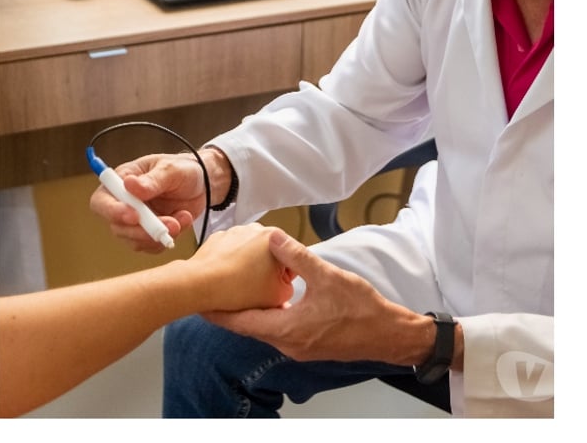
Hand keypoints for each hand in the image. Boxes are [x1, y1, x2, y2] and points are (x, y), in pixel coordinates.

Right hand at [89, 152, 207, 251]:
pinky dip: (168, 238)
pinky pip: (152, 246)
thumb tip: (129, 185)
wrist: (203, 184)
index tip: (134, 216)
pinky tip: (183, 220)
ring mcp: (137, 221)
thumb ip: (152, 180)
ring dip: (158, 235)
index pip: (101, 201)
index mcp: (122, 181)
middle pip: (117, 227)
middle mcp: (124, 203)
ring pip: (134, 240)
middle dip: (142, 230)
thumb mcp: (171, 169)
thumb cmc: (183, 169)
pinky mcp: (150, 233)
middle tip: (169, 224)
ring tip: (182, 219)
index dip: (112, 211)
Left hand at [189, 224, 295, 311]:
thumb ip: (289, 287)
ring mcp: (235, 232)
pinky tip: (228, 278)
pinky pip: (232, 252)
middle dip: (267, 270)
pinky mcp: (219, 238)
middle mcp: (255, 229)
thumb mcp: (278, 296)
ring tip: (241, 284)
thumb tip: (284, 285)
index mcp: (273, 238)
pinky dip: (232, 263)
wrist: (202, 284)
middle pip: (270, 254)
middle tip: (259, 289)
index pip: (290, 258)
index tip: (276, 288)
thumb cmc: (238, 288)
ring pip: (250, 252)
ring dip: (249, 265)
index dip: (284, 278)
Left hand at [205, 230, 427, 364]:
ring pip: (262, 329)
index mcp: (287, 330)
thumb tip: (273, 238)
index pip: (241, 323)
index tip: (197, 303)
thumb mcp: (328, 276)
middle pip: (247, 327)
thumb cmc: (361, 309)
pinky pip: (277, 330)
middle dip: (228, 311)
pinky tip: (265, 299)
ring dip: (247, 312)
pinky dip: (265, 315)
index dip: (218, 312)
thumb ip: (298, 257)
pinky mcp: (307, 344)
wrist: (388, 335)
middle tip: (208, 293)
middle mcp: (287, 343)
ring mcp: (297, 347)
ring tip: (231, 292)